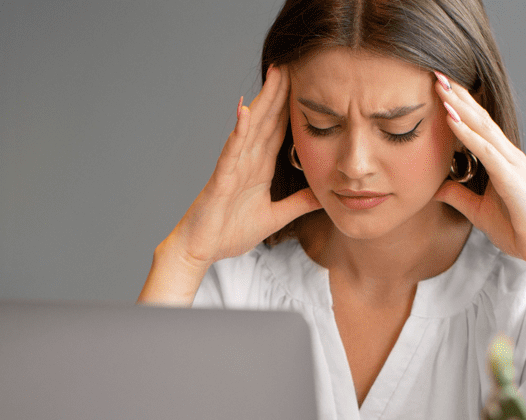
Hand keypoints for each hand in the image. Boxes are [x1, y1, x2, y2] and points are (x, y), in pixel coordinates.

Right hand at [160, 65, 321, 268]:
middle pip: (267, 120)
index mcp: (259, 168)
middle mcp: (247, 161)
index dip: (292, 107)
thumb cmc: (229, 232)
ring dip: (263, 101)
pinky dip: (239, 132)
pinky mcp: (221, 179)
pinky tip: (245, 113)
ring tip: (274, 75)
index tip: (306, 83)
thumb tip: (324, 194)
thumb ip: (298, 203)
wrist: (201, 250)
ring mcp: (233, 167)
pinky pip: (231, 152)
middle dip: (280, 92)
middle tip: (293, 62)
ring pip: (251, 128)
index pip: (280, 131)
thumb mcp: (275, 217)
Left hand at [431, 72, 525, 269]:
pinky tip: (451, 120)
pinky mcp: (511, 177)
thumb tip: (434, 188)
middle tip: (435, 73)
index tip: (437, 88)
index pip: (476, 126)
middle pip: (479, 118)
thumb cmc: (518, 229)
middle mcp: (508, 155)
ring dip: (459, 106)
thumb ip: (458, 196)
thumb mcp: (478, 211)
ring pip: (482, 127)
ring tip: (440, 86)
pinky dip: (467, 134)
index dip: (458, 106)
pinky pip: (486, 150)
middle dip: (457, 95)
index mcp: (501, 161)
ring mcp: (511, 164)